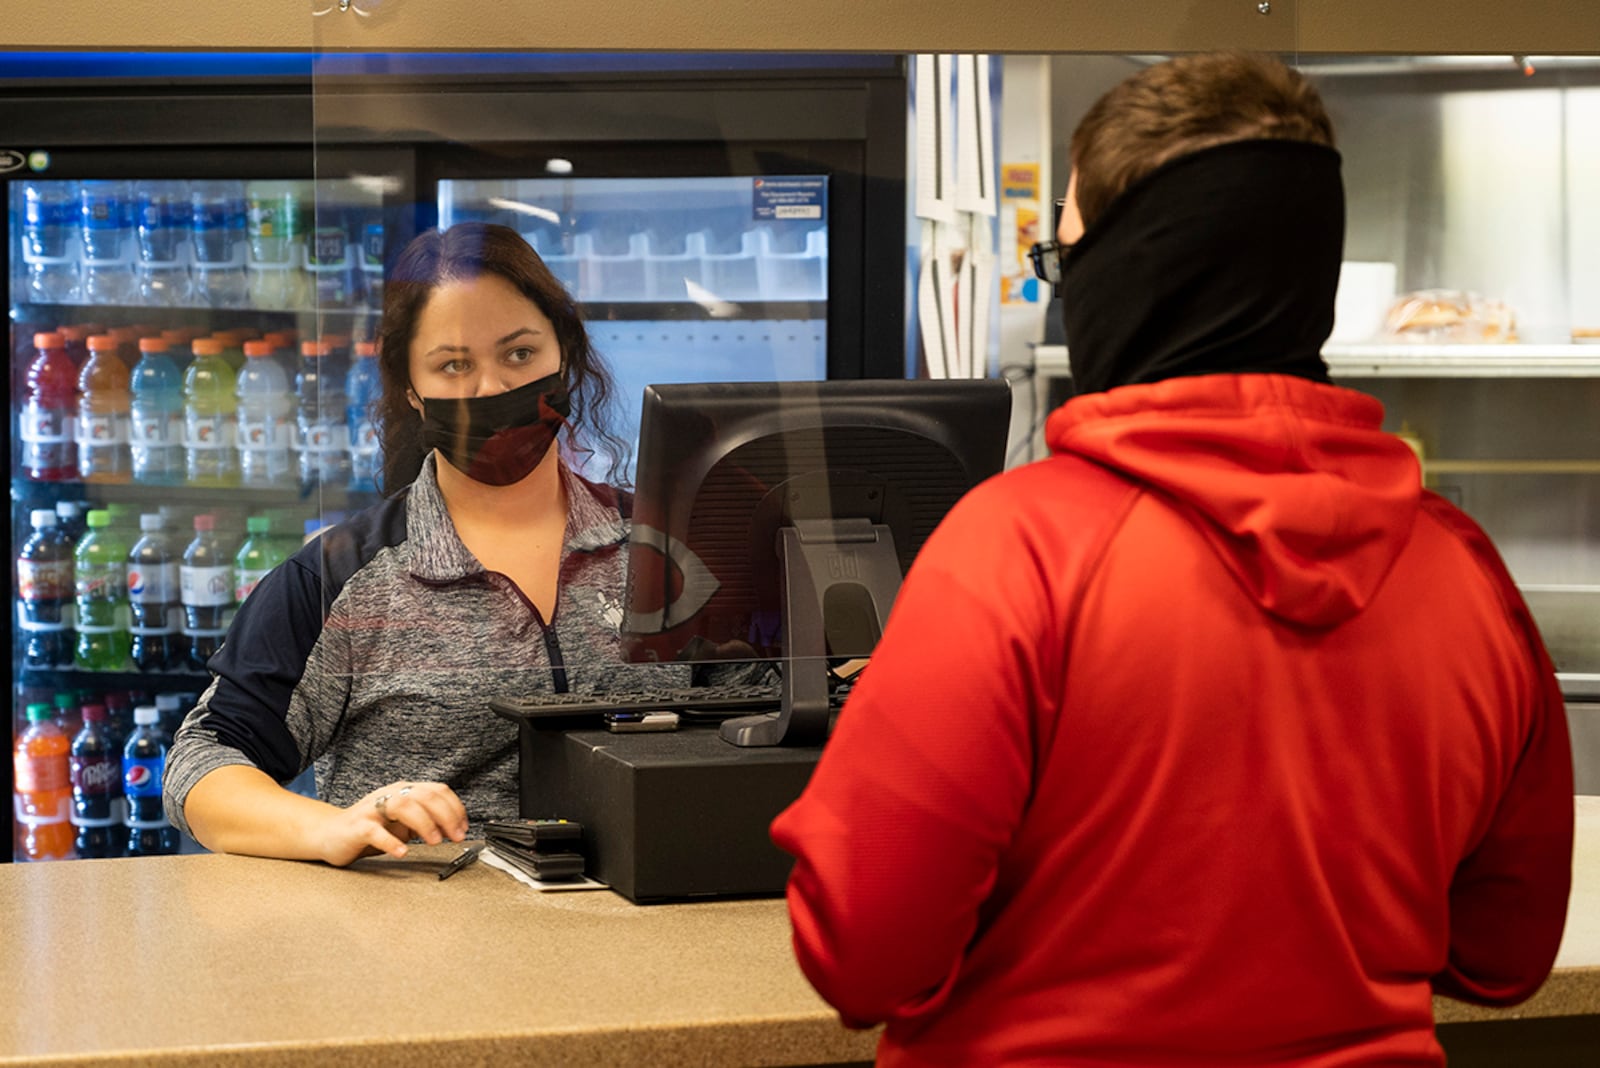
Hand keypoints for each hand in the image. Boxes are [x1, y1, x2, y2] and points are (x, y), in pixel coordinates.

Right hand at [317, 780, 469, 866]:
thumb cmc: (369, 828)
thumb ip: (425, 821)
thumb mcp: (402, 822)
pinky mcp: (357, 827)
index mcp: (403, 792)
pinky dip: (391, 841)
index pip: (437, 791)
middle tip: (455, 837)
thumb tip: (454, 827)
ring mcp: (372, 810)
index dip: (455, 808)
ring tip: (434, 842)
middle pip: (424, 796)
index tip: (463, 828)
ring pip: (403, 806)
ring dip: (424, 823)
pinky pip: (375, 830)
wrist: (329, 835)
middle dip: (446, 816)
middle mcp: (389, 795)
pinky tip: (402, 852)